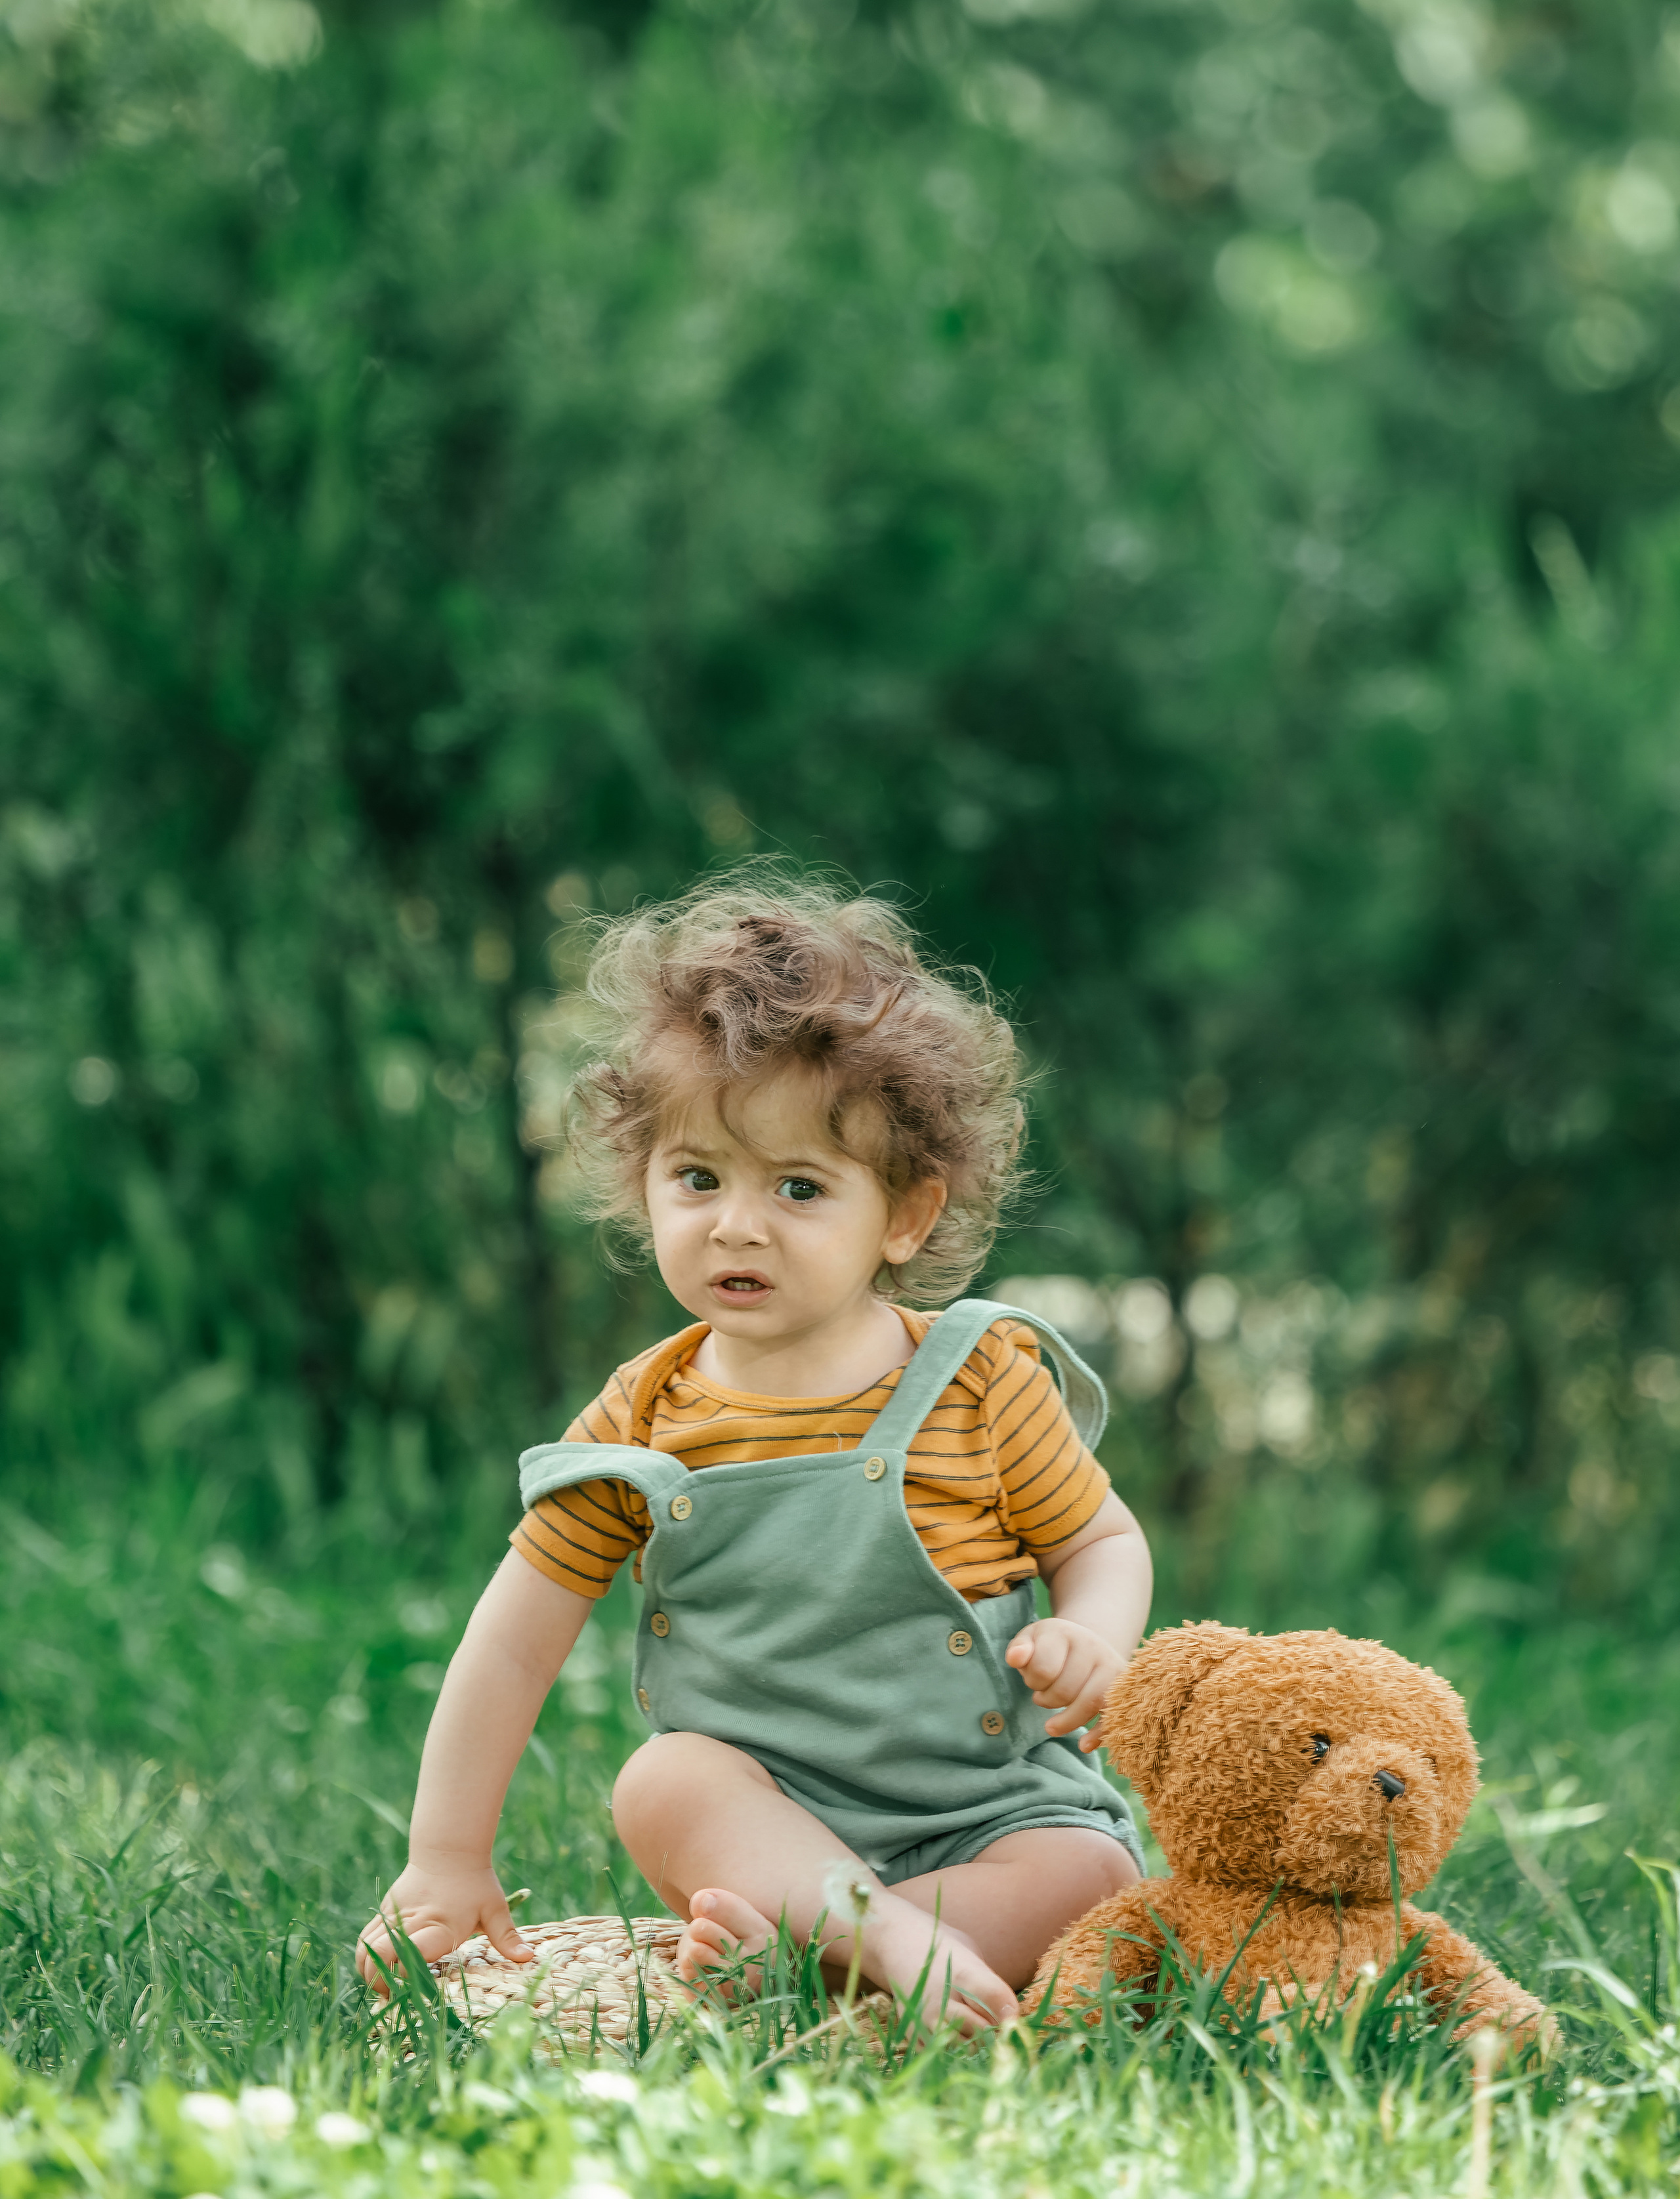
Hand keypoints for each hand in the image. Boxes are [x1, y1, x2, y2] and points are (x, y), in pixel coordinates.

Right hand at [356, 1862, 533, 1994]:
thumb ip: (507, 1937)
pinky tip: (377, 1968)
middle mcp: (413, 1922)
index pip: (410, 1955)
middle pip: (380, 1956)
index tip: (412, 1991)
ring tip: (385, 1986)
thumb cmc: (476, 1883)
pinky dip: (365, 1957)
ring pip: (366, 1948)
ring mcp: (394, 1915)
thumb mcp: (495, 1908)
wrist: (449, 1850)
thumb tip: (528, 1958)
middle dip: (380, 1982)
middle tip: (393, 1997)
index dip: (405, 1976)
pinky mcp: (384, 1910)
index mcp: (440, 1926)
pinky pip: (365, 1938)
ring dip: (368, 1972)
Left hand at [1005, 1618, 1124, 1748]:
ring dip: (1067, 1720)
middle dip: (1048, 1700)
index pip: (1043, 1669)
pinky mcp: (1123, 1687)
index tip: (1033, 1681)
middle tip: (1042, 1698)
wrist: (1087, 1643)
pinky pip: (1113, 1715)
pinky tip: (1083, 1745)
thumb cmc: (1052, 1646)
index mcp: (1065, 1633)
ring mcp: (1111, 1666)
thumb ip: (1020, 1649)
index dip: (1033, 1682)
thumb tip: (1015, 1658)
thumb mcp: (1032, 1640)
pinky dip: (1098, 1734)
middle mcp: (1092, 1646)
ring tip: (1051, 1726)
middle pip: (1065, 1690)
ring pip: (1090, 1702)